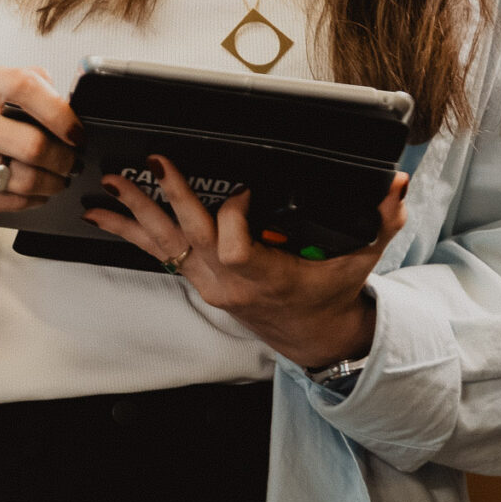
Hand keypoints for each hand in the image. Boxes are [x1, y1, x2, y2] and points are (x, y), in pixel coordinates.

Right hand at [0, 68, 80, 291]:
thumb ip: (32, 84)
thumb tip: (71, 107)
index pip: (26, 88)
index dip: (61, 113)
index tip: (77, 133)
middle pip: (32, 146)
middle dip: (65, 159)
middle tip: (73, 162)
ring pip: (25, 180)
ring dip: (54, 183)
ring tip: (59, 177)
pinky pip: (10, 202)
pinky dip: (33, 199)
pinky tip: (35, 191)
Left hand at [83, 153, 409, 368]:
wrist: (311, 337)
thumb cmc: (330, 294)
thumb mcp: (360, 260)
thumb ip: (379, 222)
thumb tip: (396, 185)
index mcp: (265, 276)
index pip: (234, 244)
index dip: (232, 213)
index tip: (242, 189)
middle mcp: (228, 281)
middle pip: (189, 237)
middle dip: (169, 198)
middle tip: (152, 164)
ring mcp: (208, 282)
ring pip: (164, 244)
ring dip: (134, 213)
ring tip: (107, 187)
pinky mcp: (198, 278)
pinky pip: (158, 252)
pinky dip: (131, 231)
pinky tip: (104, 215)